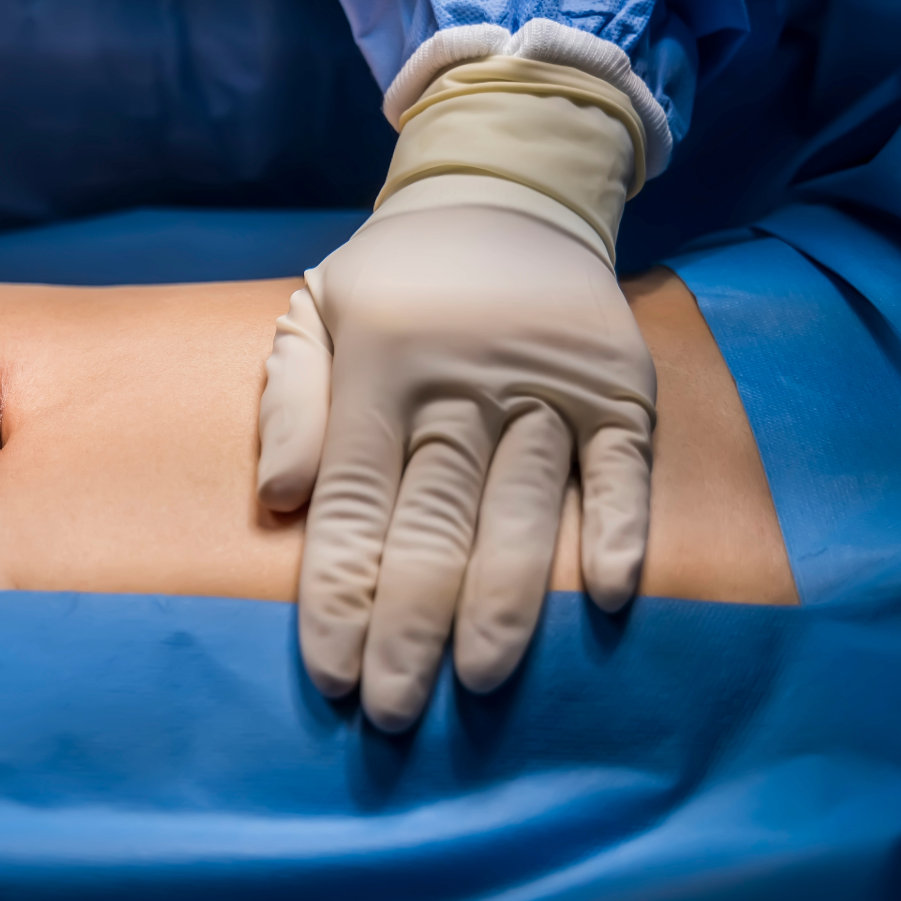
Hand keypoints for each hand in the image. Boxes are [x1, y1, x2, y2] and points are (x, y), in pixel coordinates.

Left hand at [257, 205, 654, 730]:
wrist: (508, 191)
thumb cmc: (395, 280)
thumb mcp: (313, 310)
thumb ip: (288, 401)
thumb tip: (278, 500)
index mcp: (377, 370)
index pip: (351, 503)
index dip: (341, 594)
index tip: (332, 673)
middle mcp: (460, 383)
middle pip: (432, 522)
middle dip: (408, 623)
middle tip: (393, 709)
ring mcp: (545, 383)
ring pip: (521, 506)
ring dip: (502, 598)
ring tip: (478, 678)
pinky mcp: (616, 382)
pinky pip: (621, 464)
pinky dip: (616, 525)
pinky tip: (603, 595)